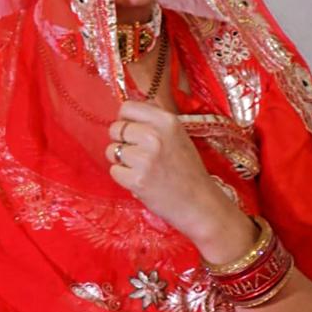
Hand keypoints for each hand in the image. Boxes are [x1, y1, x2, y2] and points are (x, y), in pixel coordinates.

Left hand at [106, 101, 252, 258]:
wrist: (200, 203)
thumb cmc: (188, 171)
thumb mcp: (178, 136)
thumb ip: (154, 122)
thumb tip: (127, 112)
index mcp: (167, 121)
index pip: (127, 107)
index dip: (125, 120)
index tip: (131, 131)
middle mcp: (155, 136)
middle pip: (115, 128)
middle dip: (121, 142)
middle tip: (138, 155)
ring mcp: (145, 158)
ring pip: (111, 150)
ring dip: (121, 161)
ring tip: (141, 169)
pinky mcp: (137, 180)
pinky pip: (114, 171)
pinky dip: (123, 178)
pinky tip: (141, 181)